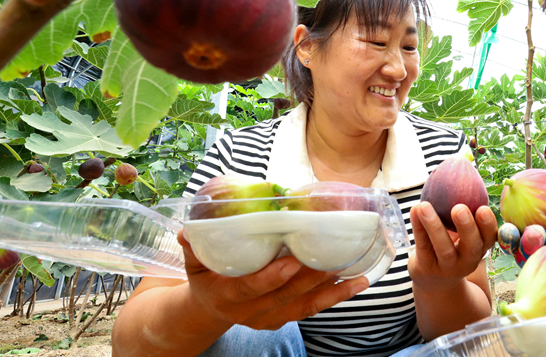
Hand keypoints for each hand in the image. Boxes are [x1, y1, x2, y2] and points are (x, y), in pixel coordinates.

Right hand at [178, 230, 368, 330]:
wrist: (210, 309)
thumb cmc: (206, 278)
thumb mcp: (193, 264)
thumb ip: (193, 246)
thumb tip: (188, 228)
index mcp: (227, 296)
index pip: (250, 288)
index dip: (270, 277)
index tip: (290, 262)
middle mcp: (251, 311)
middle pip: (284, 296)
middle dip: (310, 278)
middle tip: (332, 258)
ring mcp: (271, 317)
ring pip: (304, 305)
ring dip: (331, 290)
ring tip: (355, 272)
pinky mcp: (285, 317)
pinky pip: (313, 308)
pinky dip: (336, 296)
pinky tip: (358, 282)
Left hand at [408, 202, 497, 293]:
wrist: (434, 280)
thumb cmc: (453, 245)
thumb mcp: (464, 233)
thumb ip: (466, 204)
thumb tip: (463, 160)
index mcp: (480, 248)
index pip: (489, 238)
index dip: (488, 225)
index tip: (483, 208)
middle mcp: (467, 260)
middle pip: (471, 246)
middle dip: (466, 227)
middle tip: (459, 208)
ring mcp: (446, 266)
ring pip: (443, 248)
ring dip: (433, 226)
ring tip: (424, 206)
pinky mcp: (427, 267)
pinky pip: (422, 246)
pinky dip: (418, 227)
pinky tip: (414, 211)